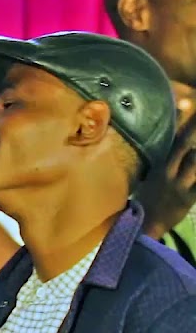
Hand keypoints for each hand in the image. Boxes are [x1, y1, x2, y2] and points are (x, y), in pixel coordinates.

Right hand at [136, 111, 195, 239]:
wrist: (142, 227)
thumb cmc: (142, 203)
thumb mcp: (145, 180)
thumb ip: (155, 165)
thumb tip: (161, 148)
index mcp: (157, 168)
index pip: (171, 141)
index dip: (182, 123)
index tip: (188, 105)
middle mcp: (169, 174)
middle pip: (187, 148)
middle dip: (195, 131)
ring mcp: (180, 186)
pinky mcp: (189, 199)